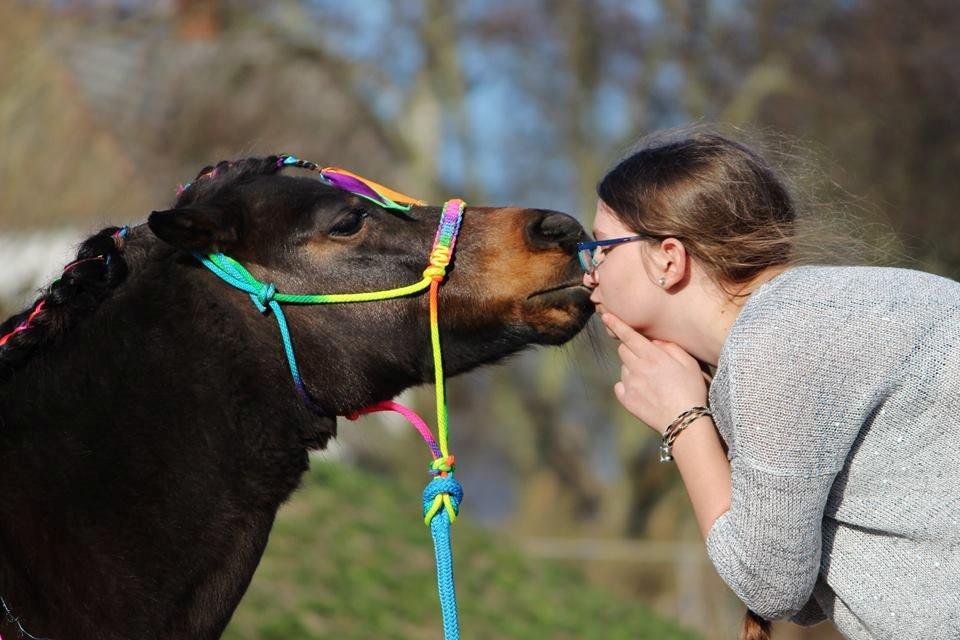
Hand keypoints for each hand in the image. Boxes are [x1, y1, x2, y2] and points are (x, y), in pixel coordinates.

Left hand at [602, 313, 707, 434]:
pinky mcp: (626, 399)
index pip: (629, 335)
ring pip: (623, 368)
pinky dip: (628, 386)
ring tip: (652, 381)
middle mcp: (637, 368)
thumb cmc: (691, 389)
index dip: (616, 324)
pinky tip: (644, 392)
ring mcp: (630, 384)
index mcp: (652, 356)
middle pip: (623, 350)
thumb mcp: (689, 363)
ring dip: (632, 369)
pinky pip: (620, 386)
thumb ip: (670, 347)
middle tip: (648, 359)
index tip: (605, 315)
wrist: (685, 421)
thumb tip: (654, 342)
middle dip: (631, 349)